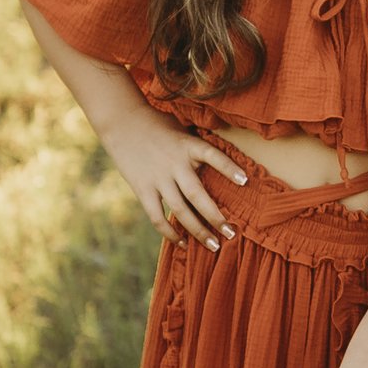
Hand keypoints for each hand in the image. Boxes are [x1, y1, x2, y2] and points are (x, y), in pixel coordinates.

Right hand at [103, 106, 249, 249]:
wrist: (122, 122)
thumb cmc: (158, 125)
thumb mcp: (182, 130)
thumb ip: (198, 148)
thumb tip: (222, 166)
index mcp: (188, 146)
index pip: (213, 156)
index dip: (229, 168)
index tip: (245, 181)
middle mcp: (174, 164)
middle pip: (197, 196)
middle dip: (216, 217)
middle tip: (231, 234)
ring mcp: (158, 178)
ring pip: (180, 211)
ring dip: (198, 231)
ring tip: (213, 245)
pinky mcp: (142, 189)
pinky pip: (157, 217)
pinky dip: (170, 233)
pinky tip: (183, 244)